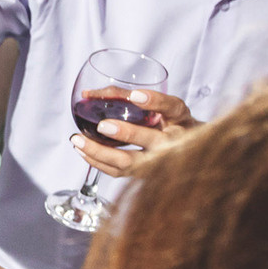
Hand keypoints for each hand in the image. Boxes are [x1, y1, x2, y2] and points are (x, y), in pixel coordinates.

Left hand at [71, 87, 197, 177]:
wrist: (188, 152)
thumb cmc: (168, 122)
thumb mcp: (156, 105)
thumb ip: (127, 96)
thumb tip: (88, 94)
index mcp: (180, 119)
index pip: (172, 107)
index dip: (155, 101)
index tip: (135, 96)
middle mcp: (174, 141)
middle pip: (152, 140)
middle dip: (126, 133)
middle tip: (102, 126)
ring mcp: (159, 162)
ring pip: (131, 163)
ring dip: (101, 153)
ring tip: (78, 141)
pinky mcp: (145, 174)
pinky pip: (120, 172)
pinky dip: (99, 162)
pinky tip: (84, 152)